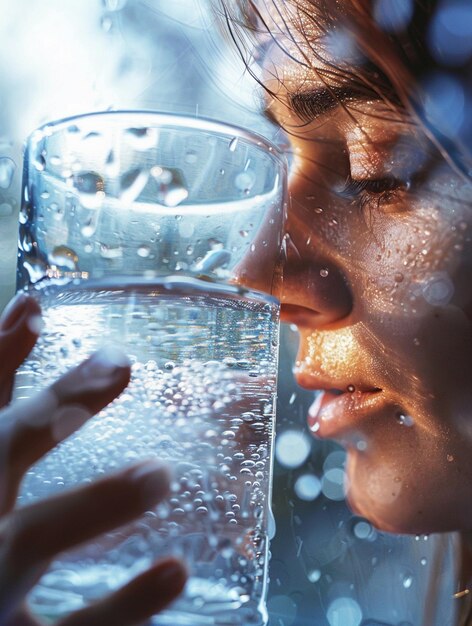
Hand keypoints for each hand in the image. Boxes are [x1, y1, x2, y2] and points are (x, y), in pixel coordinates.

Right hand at [0, 294, 186, 625]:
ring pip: (31, 539)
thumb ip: (5, 402)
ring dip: (92, 502)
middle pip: (1, 450)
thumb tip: (29, 315)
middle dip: (56, 406)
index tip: (35, 308)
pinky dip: (124, 604)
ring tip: (160, 473)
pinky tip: (175, 570)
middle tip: (118, 364)